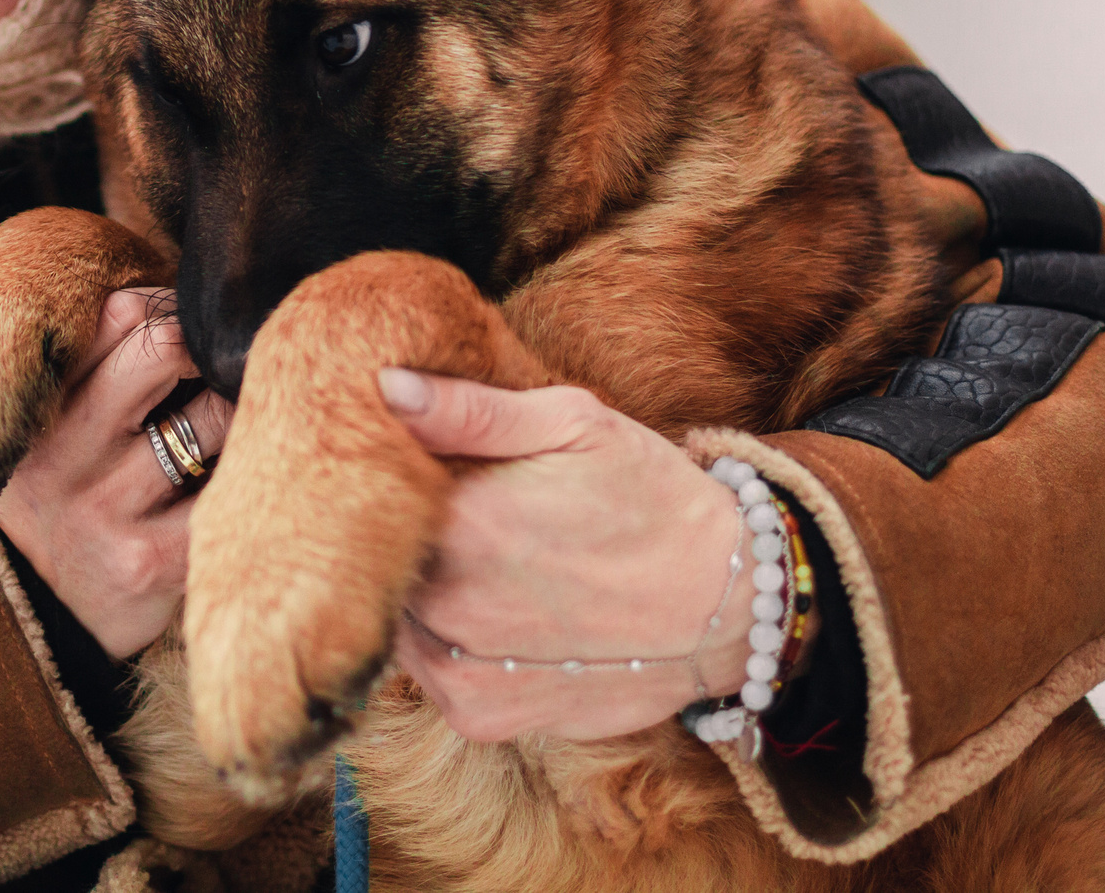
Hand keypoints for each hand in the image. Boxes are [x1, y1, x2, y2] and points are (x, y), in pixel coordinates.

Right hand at [0, 239, 230, 658]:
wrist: (38, 632)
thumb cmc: (43, 501)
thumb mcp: (8, 426)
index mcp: (33, 410)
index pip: (117, 315)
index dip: (167, 306)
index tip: (180, 327)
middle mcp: (62, 456)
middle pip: (164, 348)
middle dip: (206, 350)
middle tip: (214, 372)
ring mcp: (107, 510)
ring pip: (211, 419)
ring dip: (234, 417)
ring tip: (224, 431)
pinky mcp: (153, 563)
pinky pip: (228, 494)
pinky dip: (247, 480)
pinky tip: (235, 488)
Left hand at [378, 367, 754, 742]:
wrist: (728, 605)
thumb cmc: (651, 498)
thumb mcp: (574, 424)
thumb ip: (470, 409)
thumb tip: (387, 388)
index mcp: (463, 519)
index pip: (376, 490)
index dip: (397, 476)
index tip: (433, 467)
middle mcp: (449, 603)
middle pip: (381, 558)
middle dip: (411, 535)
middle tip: (472, 518)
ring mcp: (460, 670)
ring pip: (399, 615)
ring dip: (426, 591)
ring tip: (494, 566)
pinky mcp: (479, 716)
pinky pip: (429, 671)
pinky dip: (451, 644)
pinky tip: (504, 616)